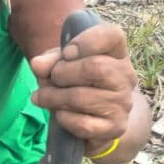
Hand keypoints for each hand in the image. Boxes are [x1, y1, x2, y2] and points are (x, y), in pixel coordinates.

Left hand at [30, 23, 136, 152]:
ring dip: (54, 98)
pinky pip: (83, 123)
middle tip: (51, 80)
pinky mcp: (115, 128)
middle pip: (95, 67)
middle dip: (61, 74)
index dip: (85, 41)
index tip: (66, 53)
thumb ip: (49, 60)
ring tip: (43, 97)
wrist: (97, 120)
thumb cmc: (76, 84)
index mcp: (115, 53)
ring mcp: (123, 103)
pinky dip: (64, 119)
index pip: (112, 35)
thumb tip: (38, 64)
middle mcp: (125, 76)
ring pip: (82, 97)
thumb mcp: (61, 65)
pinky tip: (60, 115)